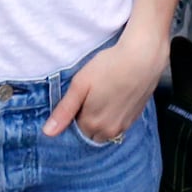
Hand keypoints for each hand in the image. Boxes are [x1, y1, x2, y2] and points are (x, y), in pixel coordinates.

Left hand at [48, 30, 162, 143]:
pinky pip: (118, 124)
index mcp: (92, 124)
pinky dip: (113, 115)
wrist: (143, 57)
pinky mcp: (135, 118)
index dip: (73, 114)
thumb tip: (48, 133)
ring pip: (104, 131)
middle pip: (89, 133)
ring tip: (102, 94)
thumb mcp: (80, 84)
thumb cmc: (110, 66)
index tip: (78, 98)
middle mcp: (108, 131)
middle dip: (85, 120)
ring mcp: (124, 126)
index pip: (74, 130)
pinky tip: (114, 96)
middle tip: (89, 96)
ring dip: (100, 119)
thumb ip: (64, 111)